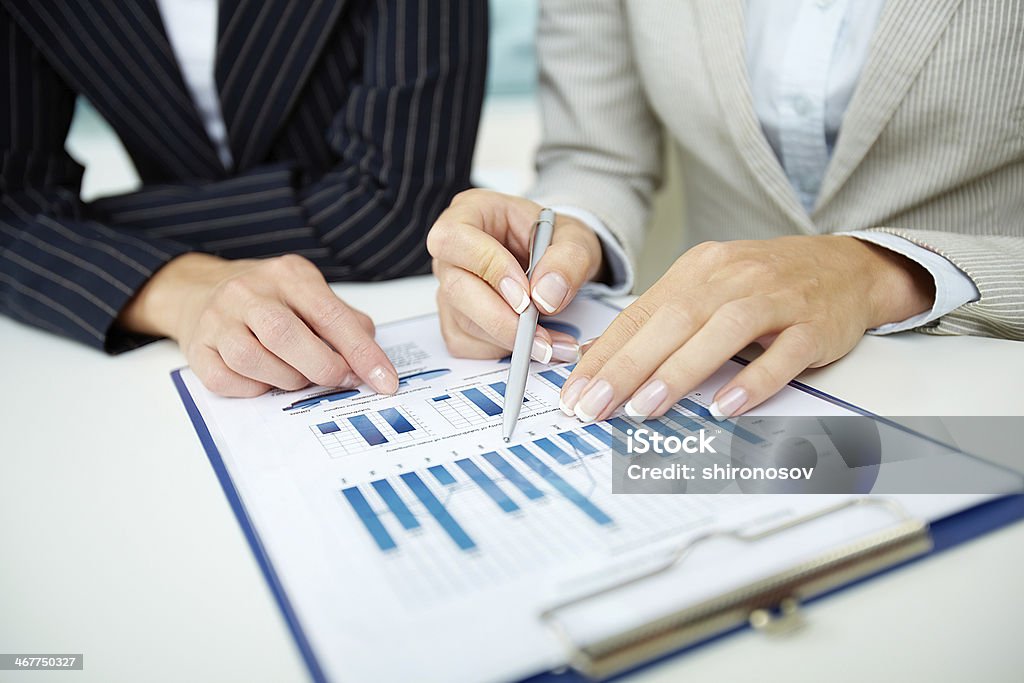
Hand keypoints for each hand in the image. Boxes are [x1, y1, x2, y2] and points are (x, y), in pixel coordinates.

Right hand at [119, 253, 398, 396]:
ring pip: (254, 361)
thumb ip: (345, 323)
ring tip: (297, 375)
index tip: (385, 381)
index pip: (330, 315)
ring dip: (287, 380)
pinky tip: (264, 378)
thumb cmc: (268, 299)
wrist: (199, 291)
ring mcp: (217, 320)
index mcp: (287, 275)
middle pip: (286, 336)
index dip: (362, 352)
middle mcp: (247, 292)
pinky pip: (228, 380)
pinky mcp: (197, 349)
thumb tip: (372, 360)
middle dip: (323, 368)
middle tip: (339, 380)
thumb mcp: (310, 294)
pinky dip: (254, 388)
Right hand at [427, 189, 605, 362]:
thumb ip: (568, 259)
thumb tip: (545, 296)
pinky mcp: (456, 320)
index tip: (526, 296)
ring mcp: (449, 287)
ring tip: (551, 343)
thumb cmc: (557, 241)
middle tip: (541, 335)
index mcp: (471, 212)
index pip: (455, 237)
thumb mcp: (576, 239)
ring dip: (509, 339)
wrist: (558, 264)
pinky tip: (532, 343)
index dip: (488, 267)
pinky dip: (502, 350)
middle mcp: (452, 252)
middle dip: (501, 317)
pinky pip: (468, 344)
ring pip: (462, 321)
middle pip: (455, 288)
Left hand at [561, 235, 934, 420]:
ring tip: (644, 409)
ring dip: (679, 372)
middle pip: (672, 321)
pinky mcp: (813, 324)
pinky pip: (783, 354)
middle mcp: (731, 278)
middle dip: (626, 368)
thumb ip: (655, 322)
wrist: (847, 265)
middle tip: (593, 407)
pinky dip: (753, 381)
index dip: (604, 356)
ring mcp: (775, 299)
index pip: (640, 314)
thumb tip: (598, 359)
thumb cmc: (765, 284)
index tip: (573, 394)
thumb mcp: (705, 289)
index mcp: (697, 270)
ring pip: (722, 332)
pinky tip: (725, 408)